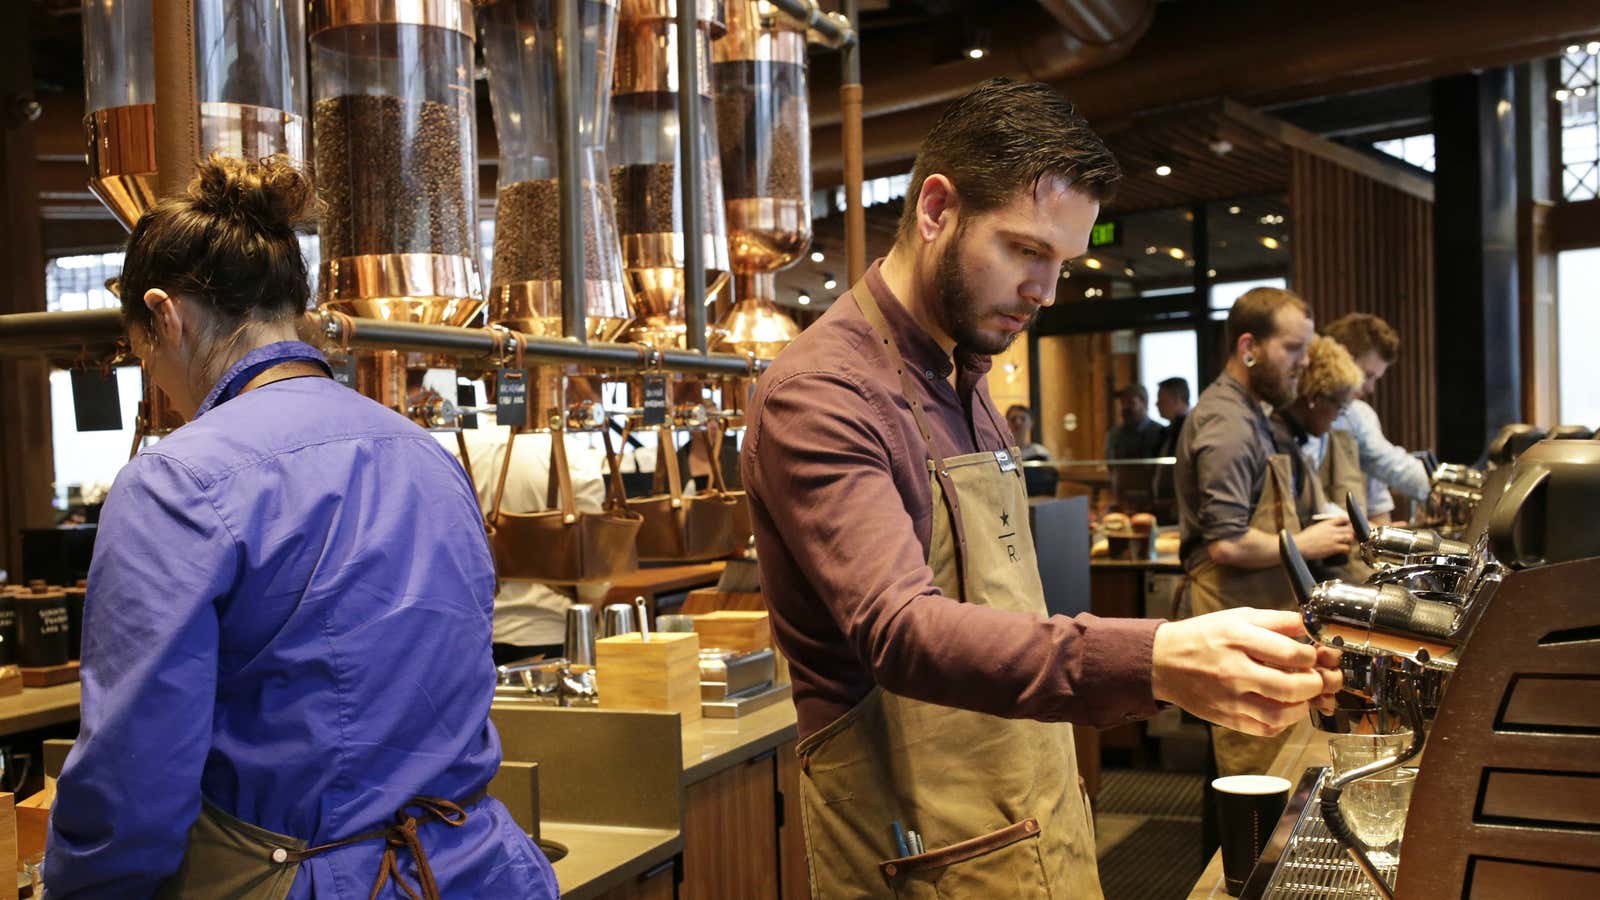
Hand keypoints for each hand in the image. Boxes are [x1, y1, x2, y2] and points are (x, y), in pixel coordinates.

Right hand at [1150, 608, 1343, 736]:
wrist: (1163, 662)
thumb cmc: (1202, 637)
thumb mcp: (1239, 617)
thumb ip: (1278, 621)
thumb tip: (1312, 625)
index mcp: (1238, 639)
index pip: (1292, 653)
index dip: (1314, 656)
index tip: (1315, 654)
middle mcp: (1234, 670)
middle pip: (1292, 687)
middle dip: (1317, 683)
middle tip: (1318, 678)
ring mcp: (1230, 698)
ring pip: (1281, 714)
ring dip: (1303, 706)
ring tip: (1303, 695)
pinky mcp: (1227, 718)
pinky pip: (1265, 728)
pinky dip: (1283, 721)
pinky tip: (1284, 707)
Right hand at [1296, 515, 1354, 560]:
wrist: (1300, 546)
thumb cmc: (1304, 538)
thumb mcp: (1314, 527)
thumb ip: (1324, 527)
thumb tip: (1329, 529)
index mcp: (1327, 523)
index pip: (1343, 518)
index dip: (1349, 521)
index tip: (1350, 524)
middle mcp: (1332, 530)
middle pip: (1350, 528)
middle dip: (1352, 532)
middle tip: (1350, 536)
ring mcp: (1333, 539)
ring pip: (1350, 537)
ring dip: (1350, 541)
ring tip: (1347, 543)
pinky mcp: (1333, 548)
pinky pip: (1346, 548)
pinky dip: (1347, 550)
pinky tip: (1344, 551)